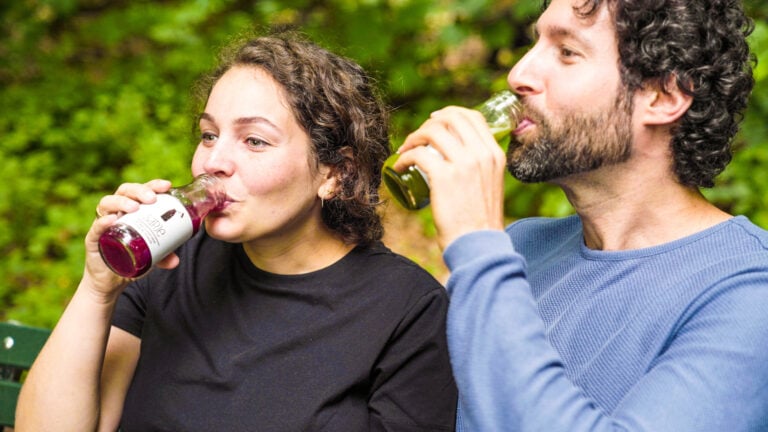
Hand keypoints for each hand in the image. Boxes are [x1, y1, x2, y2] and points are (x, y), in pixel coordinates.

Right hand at [84, 179, 174, 300]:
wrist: (110, 280)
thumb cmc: (130, 259)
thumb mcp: (151, 256)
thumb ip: (164, 256)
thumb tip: (175, 261)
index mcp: (132, 211)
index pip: (140, 191)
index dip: (152, 185)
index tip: (167, 186)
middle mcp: (117, 212)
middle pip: (124, 192)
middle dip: (139, 191)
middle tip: (152, 198)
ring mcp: (103, 223)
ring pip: (107, 203)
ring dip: (122, 202)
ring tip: (135, 208)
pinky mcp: (93, 238)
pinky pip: (96, 227)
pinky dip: (103, 221)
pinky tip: (112, 220)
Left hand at [396, 106, 506, 249]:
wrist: (478, 245)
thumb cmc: (480, 222)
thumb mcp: (490, 185)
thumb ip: (480, 168)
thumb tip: (460, 159)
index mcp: (495, 153)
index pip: (473, 117)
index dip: (450, 114)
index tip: (434, 121)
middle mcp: (482, 153)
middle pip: (451, 118)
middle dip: (429, 122)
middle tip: (417, 137)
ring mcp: (464, 163)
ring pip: (432, 131)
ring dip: (414, 137)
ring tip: (406, 150)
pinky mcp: (444, 176)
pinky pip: (418, 154)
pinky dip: (405, 157)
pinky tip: (401, 165)